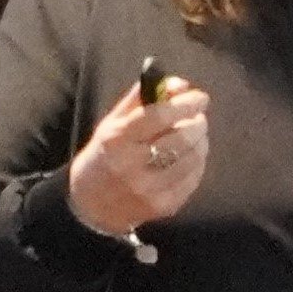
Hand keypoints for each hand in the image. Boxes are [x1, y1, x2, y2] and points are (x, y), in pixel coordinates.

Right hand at [68, 78, 209, 238]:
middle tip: (198, 117)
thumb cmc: (105, 154)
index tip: (200, 98)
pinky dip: (198, 163)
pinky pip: (194, 179)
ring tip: (195, 136)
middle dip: (197, 122)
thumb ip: (143, 98)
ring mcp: (149, 189)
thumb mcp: (113, 122)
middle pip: (182, 137)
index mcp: (117, 138)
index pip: (159, 116)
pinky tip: (190, 157)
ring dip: (201, 141)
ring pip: (193, 158)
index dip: (185, 104)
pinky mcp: (164, 206)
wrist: (91, 204)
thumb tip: (179, 85)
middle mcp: (132, 165)